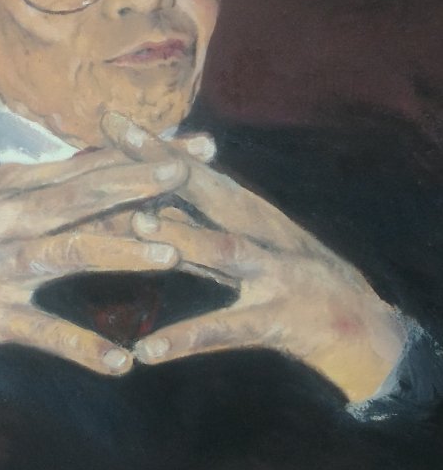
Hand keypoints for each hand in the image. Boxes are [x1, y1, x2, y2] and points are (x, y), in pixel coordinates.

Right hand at [0, 149, 187, 375]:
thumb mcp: (5, 205)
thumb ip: (57, 190)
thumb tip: (123, 177)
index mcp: (13, 184)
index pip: (87, 163)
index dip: (141, 153)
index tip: (194, 145)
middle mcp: (5, 216)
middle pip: (79, 196)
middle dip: (135, 181)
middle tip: (187, 172)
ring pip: (64, 252)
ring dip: (118, 251)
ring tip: (170, 254)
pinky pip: (40, 331)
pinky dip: (80, 346)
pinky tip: (120, 363)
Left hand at [103, 113, 406, 401]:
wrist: (362, 327)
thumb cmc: (288, 279)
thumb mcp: (242, 244)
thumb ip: (195, 225)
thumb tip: (136, 207)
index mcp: (245, 211)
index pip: (192, 171)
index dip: (151, 145)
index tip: (109, 119)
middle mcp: (257, 230)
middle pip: (204, 190)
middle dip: (159, 161)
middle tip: (115, 134)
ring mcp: (270, 272)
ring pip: (222, 249)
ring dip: (182, 233)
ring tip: (138, 223)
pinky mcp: (274, 320)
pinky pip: (225, 330)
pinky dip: (185, 338)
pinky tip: (146, 350)